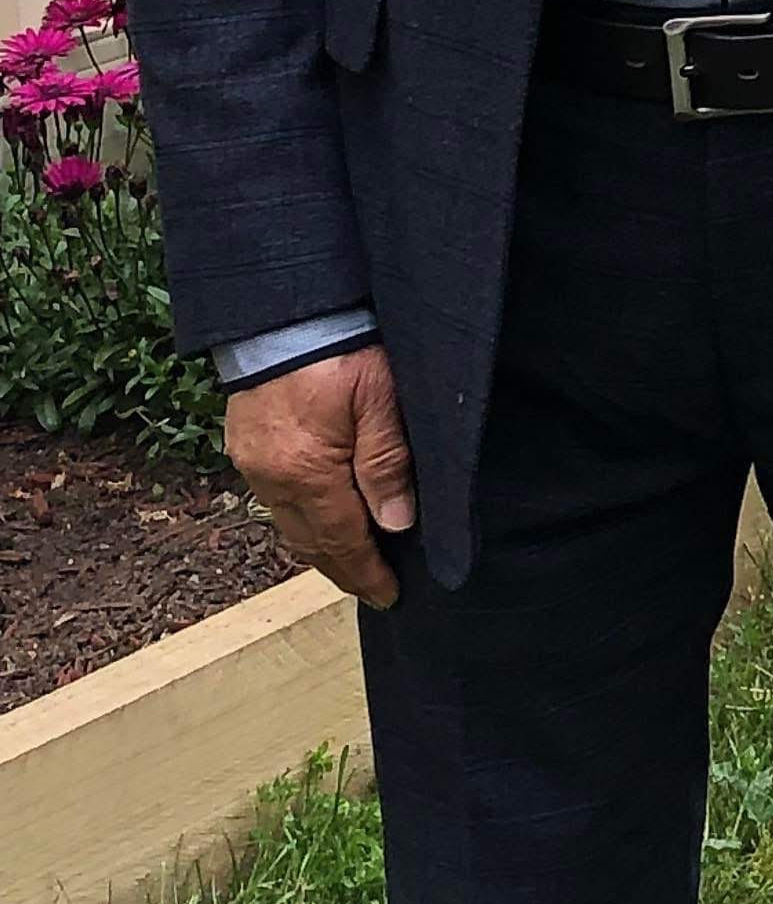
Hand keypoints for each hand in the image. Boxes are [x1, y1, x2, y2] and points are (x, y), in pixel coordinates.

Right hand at [226, 342, 416, 606]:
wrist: (284, 307)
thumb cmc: (341, 344)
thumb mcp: (380, 397)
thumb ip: (387, 462)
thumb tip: (397, 524)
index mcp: (307, 472)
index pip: (342, 540)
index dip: (367, 571)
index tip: (389, 596)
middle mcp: (271, 477)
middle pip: (311, 541)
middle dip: (344, 569)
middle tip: (374, 589)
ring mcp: (253, 462)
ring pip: (289, 523)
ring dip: (321, 547)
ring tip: (351, 563)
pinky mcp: (245, 444)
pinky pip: (275, 499)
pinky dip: (301, 518)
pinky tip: (320, 518)